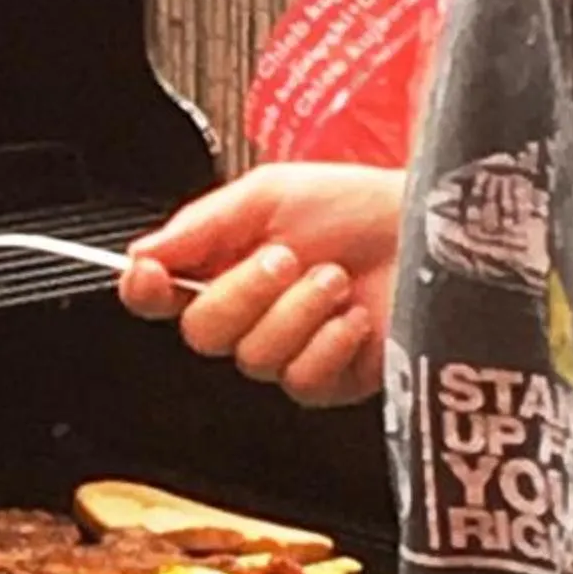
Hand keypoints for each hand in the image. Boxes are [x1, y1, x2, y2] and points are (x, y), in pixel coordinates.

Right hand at [116, 162, 400, 407]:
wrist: (430, 230)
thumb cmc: (357, 205)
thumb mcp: (272, 192)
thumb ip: (203, 223)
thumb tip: (142, 251)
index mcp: (223, 264)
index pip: (158, 295)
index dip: (145, 290)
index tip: (153, 274)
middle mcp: (247, 313)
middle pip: (201, 334)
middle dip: (244, 292)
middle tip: (285, 257)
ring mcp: (286, 351)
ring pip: (253, 358)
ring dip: (297, 311)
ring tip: (334, 279)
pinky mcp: (328, 381)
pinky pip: (300, 381)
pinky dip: (328, 343)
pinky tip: (352, 318)